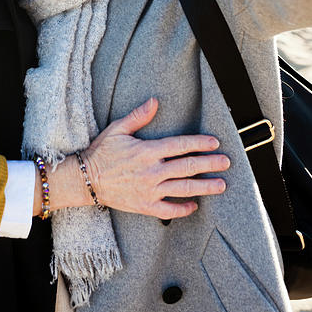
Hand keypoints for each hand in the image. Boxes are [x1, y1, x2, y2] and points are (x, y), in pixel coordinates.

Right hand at [83, 97, 229, 219]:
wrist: (86, 180)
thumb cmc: (102, 152)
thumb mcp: (118, 129)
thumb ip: (139, 116)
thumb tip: (154, 101)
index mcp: (147, 150)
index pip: (180, 145)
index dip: (199, 143)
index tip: (214, 142)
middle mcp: (152, 171)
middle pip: (187, 167)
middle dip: (209, 164)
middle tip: (225, 162)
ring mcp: (150, 190)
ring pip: (184, 189)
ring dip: (205, 186)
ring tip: (221, 184)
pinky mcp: (145, 206)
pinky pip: (169, 210)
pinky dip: (184, 208)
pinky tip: (195, 205)